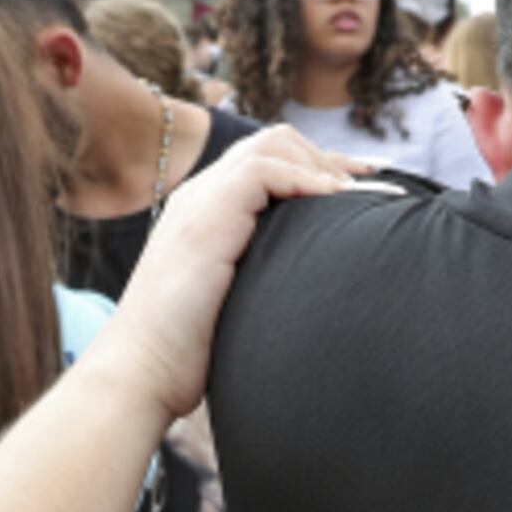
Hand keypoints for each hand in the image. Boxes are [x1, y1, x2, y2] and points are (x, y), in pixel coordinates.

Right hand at [91, 129, 387, 417]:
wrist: (143, 369)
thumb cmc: (186, 351)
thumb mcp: (233, 299)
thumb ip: (260, 273)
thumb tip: (309, 279)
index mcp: (205, 212)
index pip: (265, 163)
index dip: (315, 167)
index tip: (358, 188)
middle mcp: (201, 197)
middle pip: (271, 142)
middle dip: (326, 157)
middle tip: (367, 185)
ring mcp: (200, 202)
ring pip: (270, 146)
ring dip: (320, 166)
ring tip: (354, 198)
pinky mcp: (205, 217)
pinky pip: (262, 172)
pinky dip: (304, 180)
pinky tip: (332, 204)